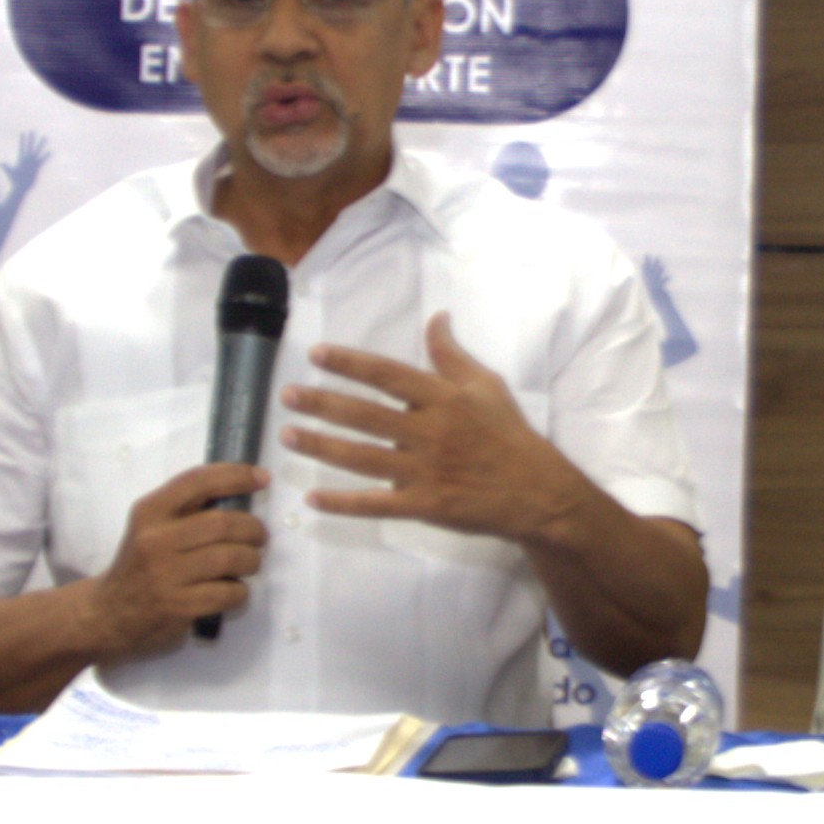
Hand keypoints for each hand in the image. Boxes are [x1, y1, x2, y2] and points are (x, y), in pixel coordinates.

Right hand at [90, 460, 271, 653]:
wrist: (108, 614)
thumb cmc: (140, 565)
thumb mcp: (150, 527)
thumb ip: (186, 509)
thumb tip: (241, 487)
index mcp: (149, 512)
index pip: (198, 481)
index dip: (235, 475)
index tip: (261, 478)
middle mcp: (155, 540)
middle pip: (222, 524)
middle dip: (253, 529)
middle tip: (259, 536)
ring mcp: (166, 575)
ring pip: (230, 558)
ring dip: (251, 560)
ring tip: (249, 563)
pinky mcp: (178, 606)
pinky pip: (227, 593)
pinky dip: (240, 591)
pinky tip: (233, 590)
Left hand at [284, 315, 593, 548]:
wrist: (536, 492)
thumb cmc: (508, 435)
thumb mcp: (486, 385)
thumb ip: (452, 355)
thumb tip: (437, 317)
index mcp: (442, 398)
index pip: (386, 376)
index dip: (349, 363)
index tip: (316, 355)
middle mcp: (428, 432)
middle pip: (364, 415)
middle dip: (321, 403)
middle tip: (286, 396)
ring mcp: (424, 471)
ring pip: (361, 458)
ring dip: (321, 447)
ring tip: (287, 436)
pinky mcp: (424, 506)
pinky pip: (376, 505)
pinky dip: (343, 504)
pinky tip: (312, 500)